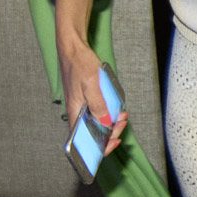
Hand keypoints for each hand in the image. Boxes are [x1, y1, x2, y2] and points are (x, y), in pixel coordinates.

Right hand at [59, 37, 127, 154]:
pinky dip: (109, 114)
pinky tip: (118, 110)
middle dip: (110, 132)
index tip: (112, 143)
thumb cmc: (79, 64)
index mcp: (75, 113)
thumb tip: (105, 122)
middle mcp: (78, 113)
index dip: (97, 147)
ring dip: (112, 123)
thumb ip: (98, 104)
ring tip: (123, 116)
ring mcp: (83, 107)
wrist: (74, 49)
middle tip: (122, 123)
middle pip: (93, 134)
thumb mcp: (91, 83)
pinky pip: (99, 113)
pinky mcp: (87, 101)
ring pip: (98, 124)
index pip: (83, 140)